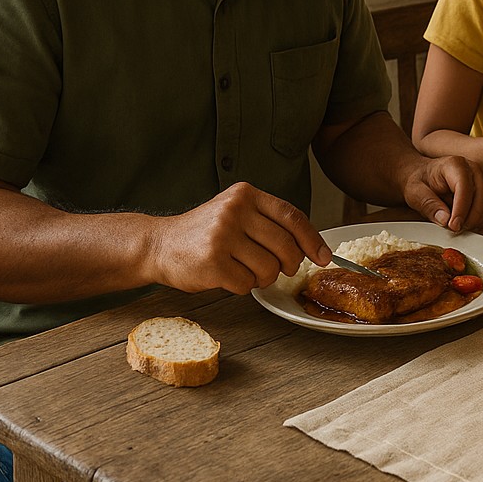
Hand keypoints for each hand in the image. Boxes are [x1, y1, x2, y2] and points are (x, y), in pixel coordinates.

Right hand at [145, 182, 330, 294]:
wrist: (157, 245)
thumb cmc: (204, 233)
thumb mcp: (237, 213)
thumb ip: (269, 223)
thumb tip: (314, 248)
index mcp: (246, 195)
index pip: (293, 217)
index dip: (313, 240)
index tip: (324, 257)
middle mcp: (234, 211)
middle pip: (286, 246)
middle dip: (289, 264)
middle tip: (281, 270)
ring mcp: (221, 236)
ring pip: (269, 268)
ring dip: (263, 278)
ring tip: (247, 271)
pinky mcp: (211, 262)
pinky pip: (246, 284)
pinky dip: (243, 286)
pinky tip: (228, 276)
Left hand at [399, 154, 482, 232]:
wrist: (425, 176)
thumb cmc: (421, 181)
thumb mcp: (414, 192)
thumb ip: (428, 204)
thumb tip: (445, 219)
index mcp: (454, 165)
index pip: (464, 186)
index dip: (461, 208)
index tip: (454, 225)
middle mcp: (473, 168)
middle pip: (482, 194)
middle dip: (471, 217)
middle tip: (457, 229)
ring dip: (481, 220)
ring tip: (464, 228)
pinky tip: (475, 226)